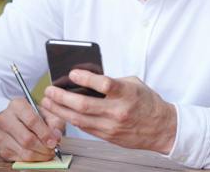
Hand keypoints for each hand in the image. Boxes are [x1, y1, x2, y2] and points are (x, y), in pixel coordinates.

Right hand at [0, 98, 63, 160]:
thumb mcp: (44, 111)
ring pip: (24, 152)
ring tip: (48, 153)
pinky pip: (20, 159)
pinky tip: (39, 154)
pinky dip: (33, 159)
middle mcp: (5, 119)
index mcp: (17, 105)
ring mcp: (1, 135)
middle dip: (43, 147)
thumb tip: (56, 136)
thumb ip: (53, 120)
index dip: (45, 133)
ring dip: (40, 155)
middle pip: (27, 139)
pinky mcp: (2, 149)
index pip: (32, 121)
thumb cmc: (30, 115)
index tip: (54, 141)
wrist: (11, 119)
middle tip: (53, 149)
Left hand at [41, 70, 176, 153]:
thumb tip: (88, 77)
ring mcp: (112, 126)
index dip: (86, 78)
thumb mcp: (134, 83)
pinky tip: (61, 113)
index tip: (72, 73)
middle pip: (84, 105)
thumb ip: (113, 80)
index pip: (104, 84)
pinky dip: (70, 119)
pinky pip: (84, 128)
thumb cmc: (148, 103)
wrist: (161, 128)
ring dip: (60, 110)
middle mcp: (118, 111)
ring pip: (79, 119)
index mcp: (127, 93)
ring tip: (48, 102)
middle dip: (62, 97)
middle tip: (50, 90)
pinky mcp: (108, 136)